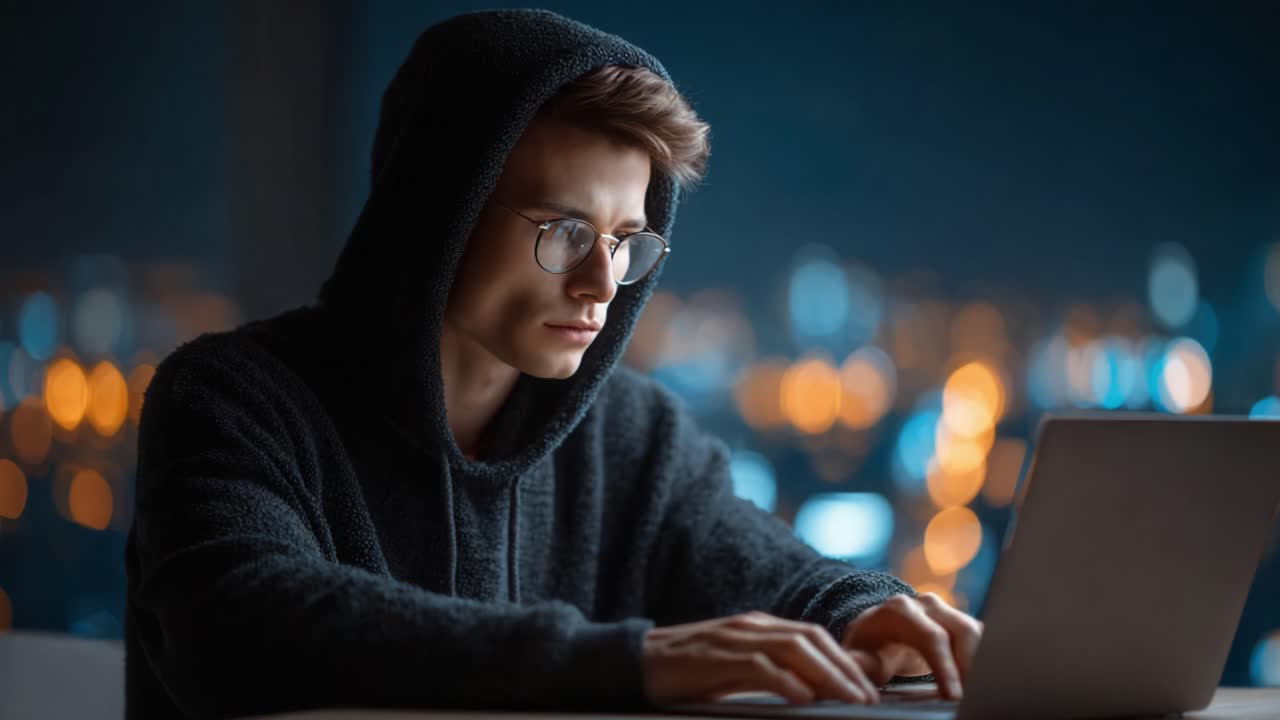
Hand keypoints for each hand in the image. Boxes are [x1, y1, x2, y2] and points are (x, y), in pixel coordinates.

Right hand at [642, 611, 882, 705]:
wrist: (638, 660)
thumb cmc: (689, 671)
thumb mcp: (736, 668)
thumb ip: (771, 672)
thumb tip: (812, 692)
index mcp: (759, 626)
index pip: (813, 636)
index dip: (844, 660)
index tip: (868, 687)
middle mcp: (752, 626)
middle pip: (811, 638)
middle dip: (845, 668)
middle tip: (870, 698)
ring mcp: (734, 638)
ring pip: (793, 648)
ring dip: (828, 675)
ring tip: (850, 700)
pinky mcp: (715, 656)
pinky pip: (759, 665)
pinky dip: (786, 681)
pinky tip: (805, 698)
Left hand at [839, 592, 983, 700]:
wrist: (878, 629)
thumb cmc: (868, 646)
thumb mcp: (859, 655)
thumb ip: (859, 665)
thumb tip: (857, 679)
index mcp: (901, 610)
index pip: (931, 637)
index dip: (946, 668)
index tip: (954, 697)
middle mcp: (926, 604)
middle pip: (963, 631)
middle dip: (972, 666)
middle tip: (973, 697)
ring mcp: (946, 610)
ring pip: (978, 633)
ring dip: (982, 661)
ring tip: (978, 691)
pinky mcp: (959, 621)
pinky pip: (982, 638)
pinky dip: (985, 659)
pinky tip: (982, 681)